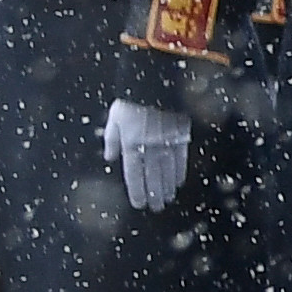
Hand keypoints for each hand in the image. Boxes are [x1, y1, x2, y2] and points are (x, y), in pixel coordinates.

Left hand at [100, 96, 191, 213]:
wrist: (156, 83)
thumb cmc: (132, 100)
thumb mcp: (115, 118)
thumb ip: (111, 140)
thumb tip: (110, 157)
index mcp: (131, 144)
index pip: (134, 174)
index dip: (137, 191)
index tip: (139, 204)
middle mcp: (150, 147)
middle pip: (152, 177)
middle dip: (153, 194)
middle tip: (156, 207)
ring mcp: (166, 142)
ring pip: (167, 171)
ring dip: (167, 187)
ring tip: (166, 199)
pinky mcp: (180, 136)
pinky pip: (180, 159)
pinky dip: (179, 172)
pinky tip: (178, 182)